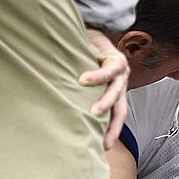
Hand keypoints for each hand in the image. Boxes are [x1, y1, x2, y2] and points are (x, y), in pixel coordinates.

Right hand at [79, 28, 128, 149]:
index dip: (112, 131)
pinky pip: (107, 69)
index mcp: (115, 92)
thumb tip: (58, 113)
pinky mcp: (116, 57)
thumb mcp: (81, 79)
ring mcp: (121, 71)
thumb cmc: (83, 57)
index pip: (116, 116)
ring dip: (105, 102)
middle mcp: (121, 84)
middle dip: (113, 126)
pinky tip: (83, 80)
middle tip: (104, 142)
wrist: (90, 30)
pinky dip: (96, 76)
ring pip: (116, 91)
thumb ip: (78, 94)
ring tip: (94, 111)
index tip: (103, 148)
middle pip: (120, 109)